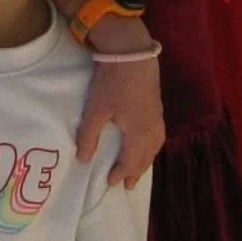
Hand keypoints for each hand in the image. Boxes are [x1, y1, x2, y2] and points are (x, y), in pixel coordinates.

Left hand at [75, 25, 165, 190]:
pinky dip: (152, 148)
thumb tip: (84, 159)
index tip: (110, 182)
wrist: (133, 54)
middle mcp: (152, 129)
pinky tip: (147, 145)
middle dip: (135, 172)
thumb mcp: (96, 109)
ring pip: (154, 147)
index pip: (130, 161)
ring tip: (138, 170)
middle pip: (145, 157)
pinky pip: (158, 137)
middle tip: (127, 186)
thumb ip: (89, 136)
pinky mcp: (158, 108)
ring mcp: (158, 118)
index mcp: (138, 133)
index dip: (120, 173)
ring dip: (146, 161)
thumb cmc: (113, 83)